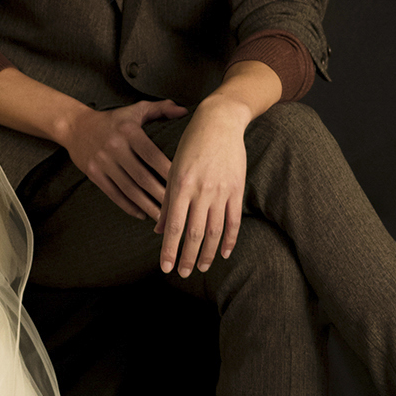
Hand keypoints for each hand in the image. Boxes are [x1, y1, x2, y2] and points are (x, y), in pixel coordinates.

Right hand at [62, 99, 187, 218]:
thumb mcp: (135, 110)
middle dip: (161, 195)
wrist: (75, 126)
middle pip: (142, 177)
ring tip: (163, 218)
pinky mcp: (93, 174)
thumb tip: (184, 111)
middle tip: (177, 208)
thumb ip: (161, 109)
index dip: (168, 171)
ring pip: (129, 189)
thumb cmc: (112, 120)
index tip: (183, 185)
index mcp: (128, 131)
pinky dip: (128, 206)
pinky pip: (113, 194)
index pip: (152, 155)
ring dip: (147, 205)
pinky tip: (141, 214)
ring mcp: (103, 162)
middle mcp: (115, 147)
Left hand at [157, 96, 247, 276]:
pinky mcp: (237, 190)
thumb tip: (159, 230)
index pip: (174, 226)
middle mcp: (201, 191)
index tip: (165, 267)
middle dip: (187, 257)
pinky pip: (233, 221)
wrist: (220, 122)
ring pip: (214, 231)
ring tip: (200, 267)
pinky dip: (229, 240)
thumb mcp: (173, 169)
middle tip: (183, 274)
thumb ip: (167, 201)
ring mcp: (221, 191)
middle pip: (194, 233)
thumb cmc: (191, 144)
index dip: (169, 249)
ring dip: (206, 253)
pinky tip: (223, 253)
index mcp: (181, 185)